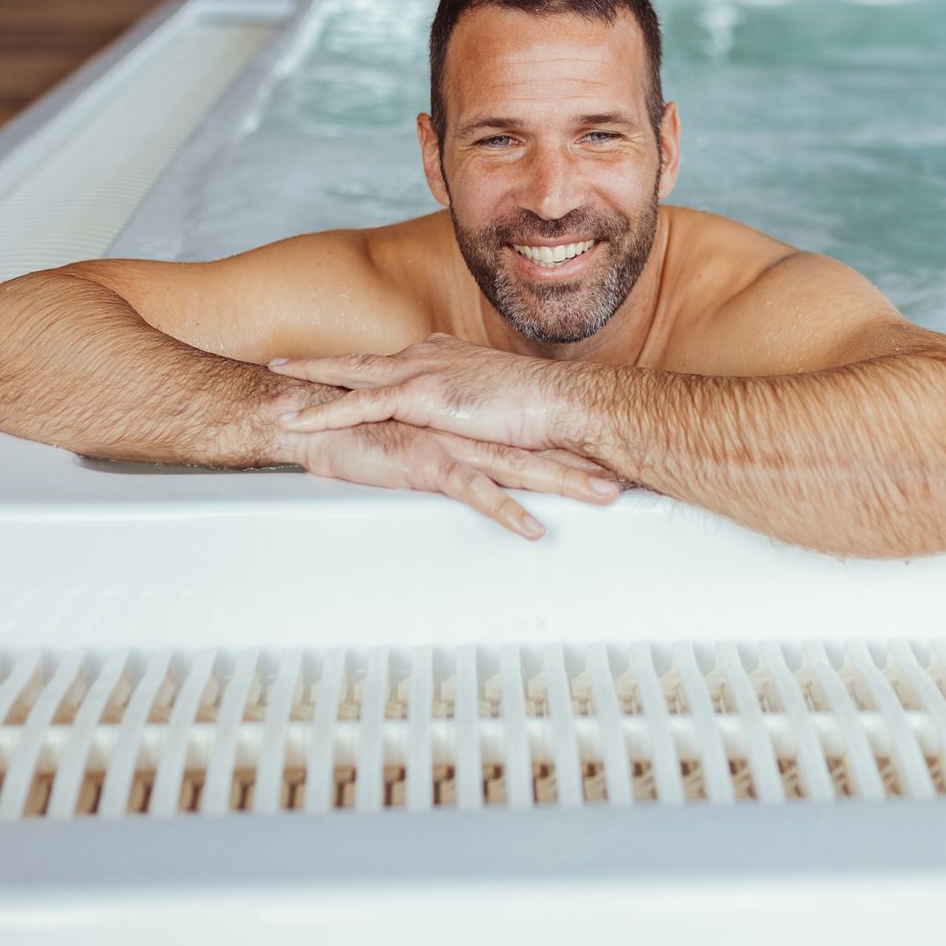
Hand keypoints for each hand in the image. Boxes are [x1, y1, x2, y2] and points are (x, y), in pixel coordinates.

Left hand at [271, 334, 576, 450]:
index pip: (391, 362)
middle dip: (318, 363)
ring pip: (349, 376)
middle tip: (281, 363)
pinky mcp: (420, 396)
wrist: (561, 402)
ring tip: (272, 388)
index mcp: (446, 357)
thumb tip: (472, 423)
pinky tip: (295, 420)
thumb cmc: (542, 408)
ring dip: (308, 382)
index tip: (333, 366)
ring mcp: (421, 372)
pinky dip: (322, 411)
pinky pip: (358, 405)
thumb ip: (476, 408)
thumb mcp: (499, 403)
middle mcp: (428, 356)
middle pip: (360, 361)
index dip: (358, 366)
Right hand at [295, 419, 618, 539]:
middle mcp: (468, 426)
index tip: (621, 461)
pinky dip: (506, 511)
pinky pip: (474, 490)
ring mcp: (450, 440)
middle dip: (591, 462)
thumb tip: (485, 460)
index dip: (577, 447)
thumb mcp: (418, 437)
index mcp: (470, 418)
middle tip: (635, 478)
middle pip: (541, 446)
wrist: (310, 416)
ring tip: (605, 497)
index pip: (532, 433)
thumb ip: (452, 443)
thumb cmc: (363, 430)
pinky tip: (532, 529)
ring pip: (520, 465)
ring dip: (566, 482)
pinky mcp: (426, 459)